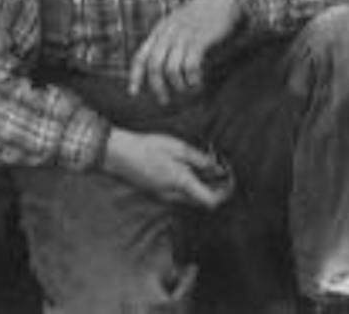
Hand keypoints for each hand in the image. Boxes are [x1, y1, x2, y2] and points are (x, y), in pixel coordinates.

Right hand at [99, 128, 232, 209]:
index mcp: (182, 183)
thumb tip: (217, 168)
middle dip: (216, 188)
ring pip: (193, 199)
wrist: (120, 154)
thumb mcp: (177, 147)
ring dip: (204, 187)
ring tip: (206, 167)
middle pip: (204, 202)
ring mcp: (166, 197)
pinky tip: (189, 169)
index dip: (225, 192)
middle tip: (221, 169)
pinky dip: (191, 185)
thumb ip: (199, 159)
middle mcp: (175, 196)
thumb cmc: (148, 147)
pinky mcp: (159, 194)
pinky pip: (182, 195)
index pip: (212, 201)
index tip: (229, 177)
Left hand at [129, 0, 241, 103]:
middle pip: (154, 66)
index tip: (133, 93)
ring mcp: (183, 36)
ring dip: (178, 85)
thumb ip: (165, 41)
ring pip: (171, 69)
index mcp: (159, 31)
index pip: (140, 56)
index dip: (135, 76)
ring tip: (186, 89)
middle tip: (164, 100)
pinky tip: (197, 81)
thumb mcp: (175, 24)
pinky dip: (192, 78)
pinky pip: (190, 65)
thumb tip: (158, 66)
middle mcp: (168, 34)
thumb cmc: (199, 15)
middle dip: (157, 87)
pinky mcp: (199, 39)